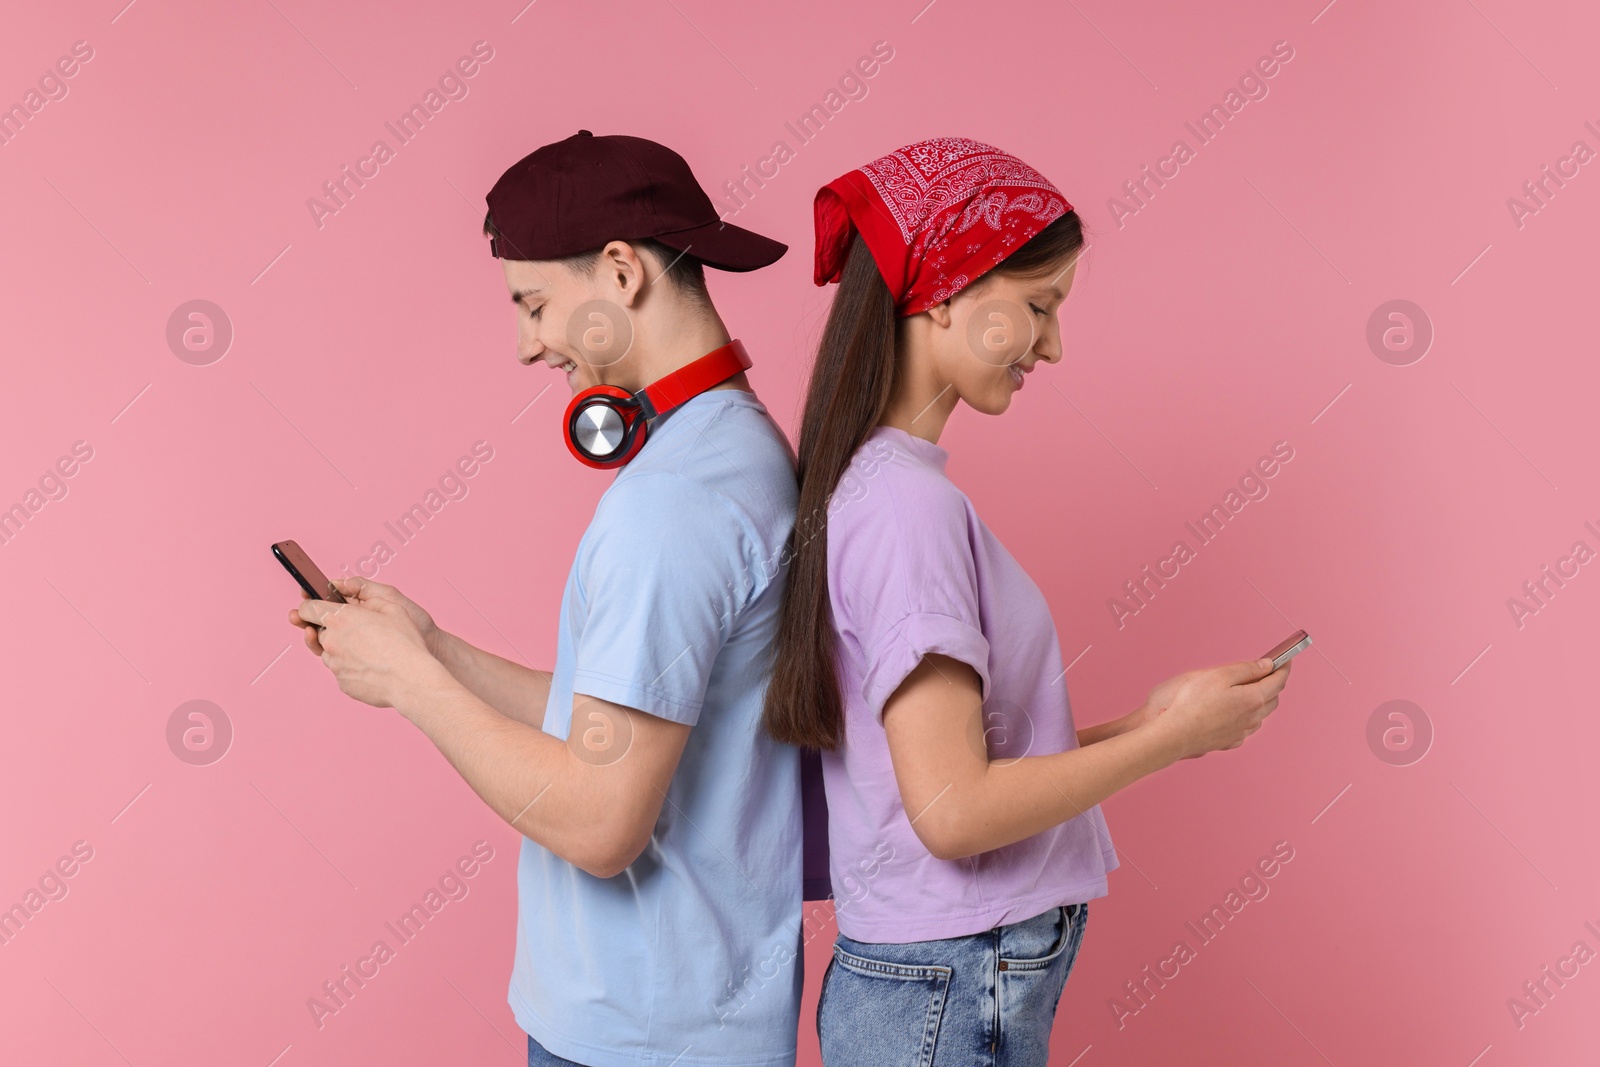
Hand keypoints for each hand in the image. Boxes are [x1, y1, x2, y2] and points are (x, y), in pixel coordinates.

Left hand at [291, 586, 445, 708]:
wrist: (411, 680)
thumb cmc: (404, 643)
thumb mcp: (392, 607)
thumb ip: (367, 599)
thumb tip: (355, 600)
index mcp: (339, 618)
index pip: (307, 608)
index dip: (310, 606)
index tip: (314, 607)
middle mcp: (331, 641)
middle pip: (320, 632)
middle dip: (334, 629)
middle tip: (358, 631)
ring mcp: (335, 664)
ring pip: (331, 653)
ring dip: (343, 649)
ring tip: (370, 650)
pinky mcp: (342, 683)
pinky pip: (343, 671)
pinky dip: (353, 667)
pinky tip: (374, 666)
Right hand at [1141, 657, 1291, 760]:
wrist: (1174, 734)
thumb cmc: (1192, 702)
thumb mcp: (1220, 675)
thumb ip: (1247, 669)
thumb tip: (1267, 666)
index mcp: (1254, 699)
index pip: (1278, 681)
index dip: (1283, 668)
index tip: (1285, 660)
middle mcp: (1253, 718)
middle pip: (1273, 699)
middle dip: (1273, 684)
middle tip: (1266, 672)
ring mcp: (1242, 732)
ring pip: (1261, 715)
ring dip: (1261, 701)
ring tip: (1249, 691)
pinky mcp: (1229, 742)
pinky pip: (1246, 728)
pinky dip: (1247, 717)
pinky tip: (1235, 712)